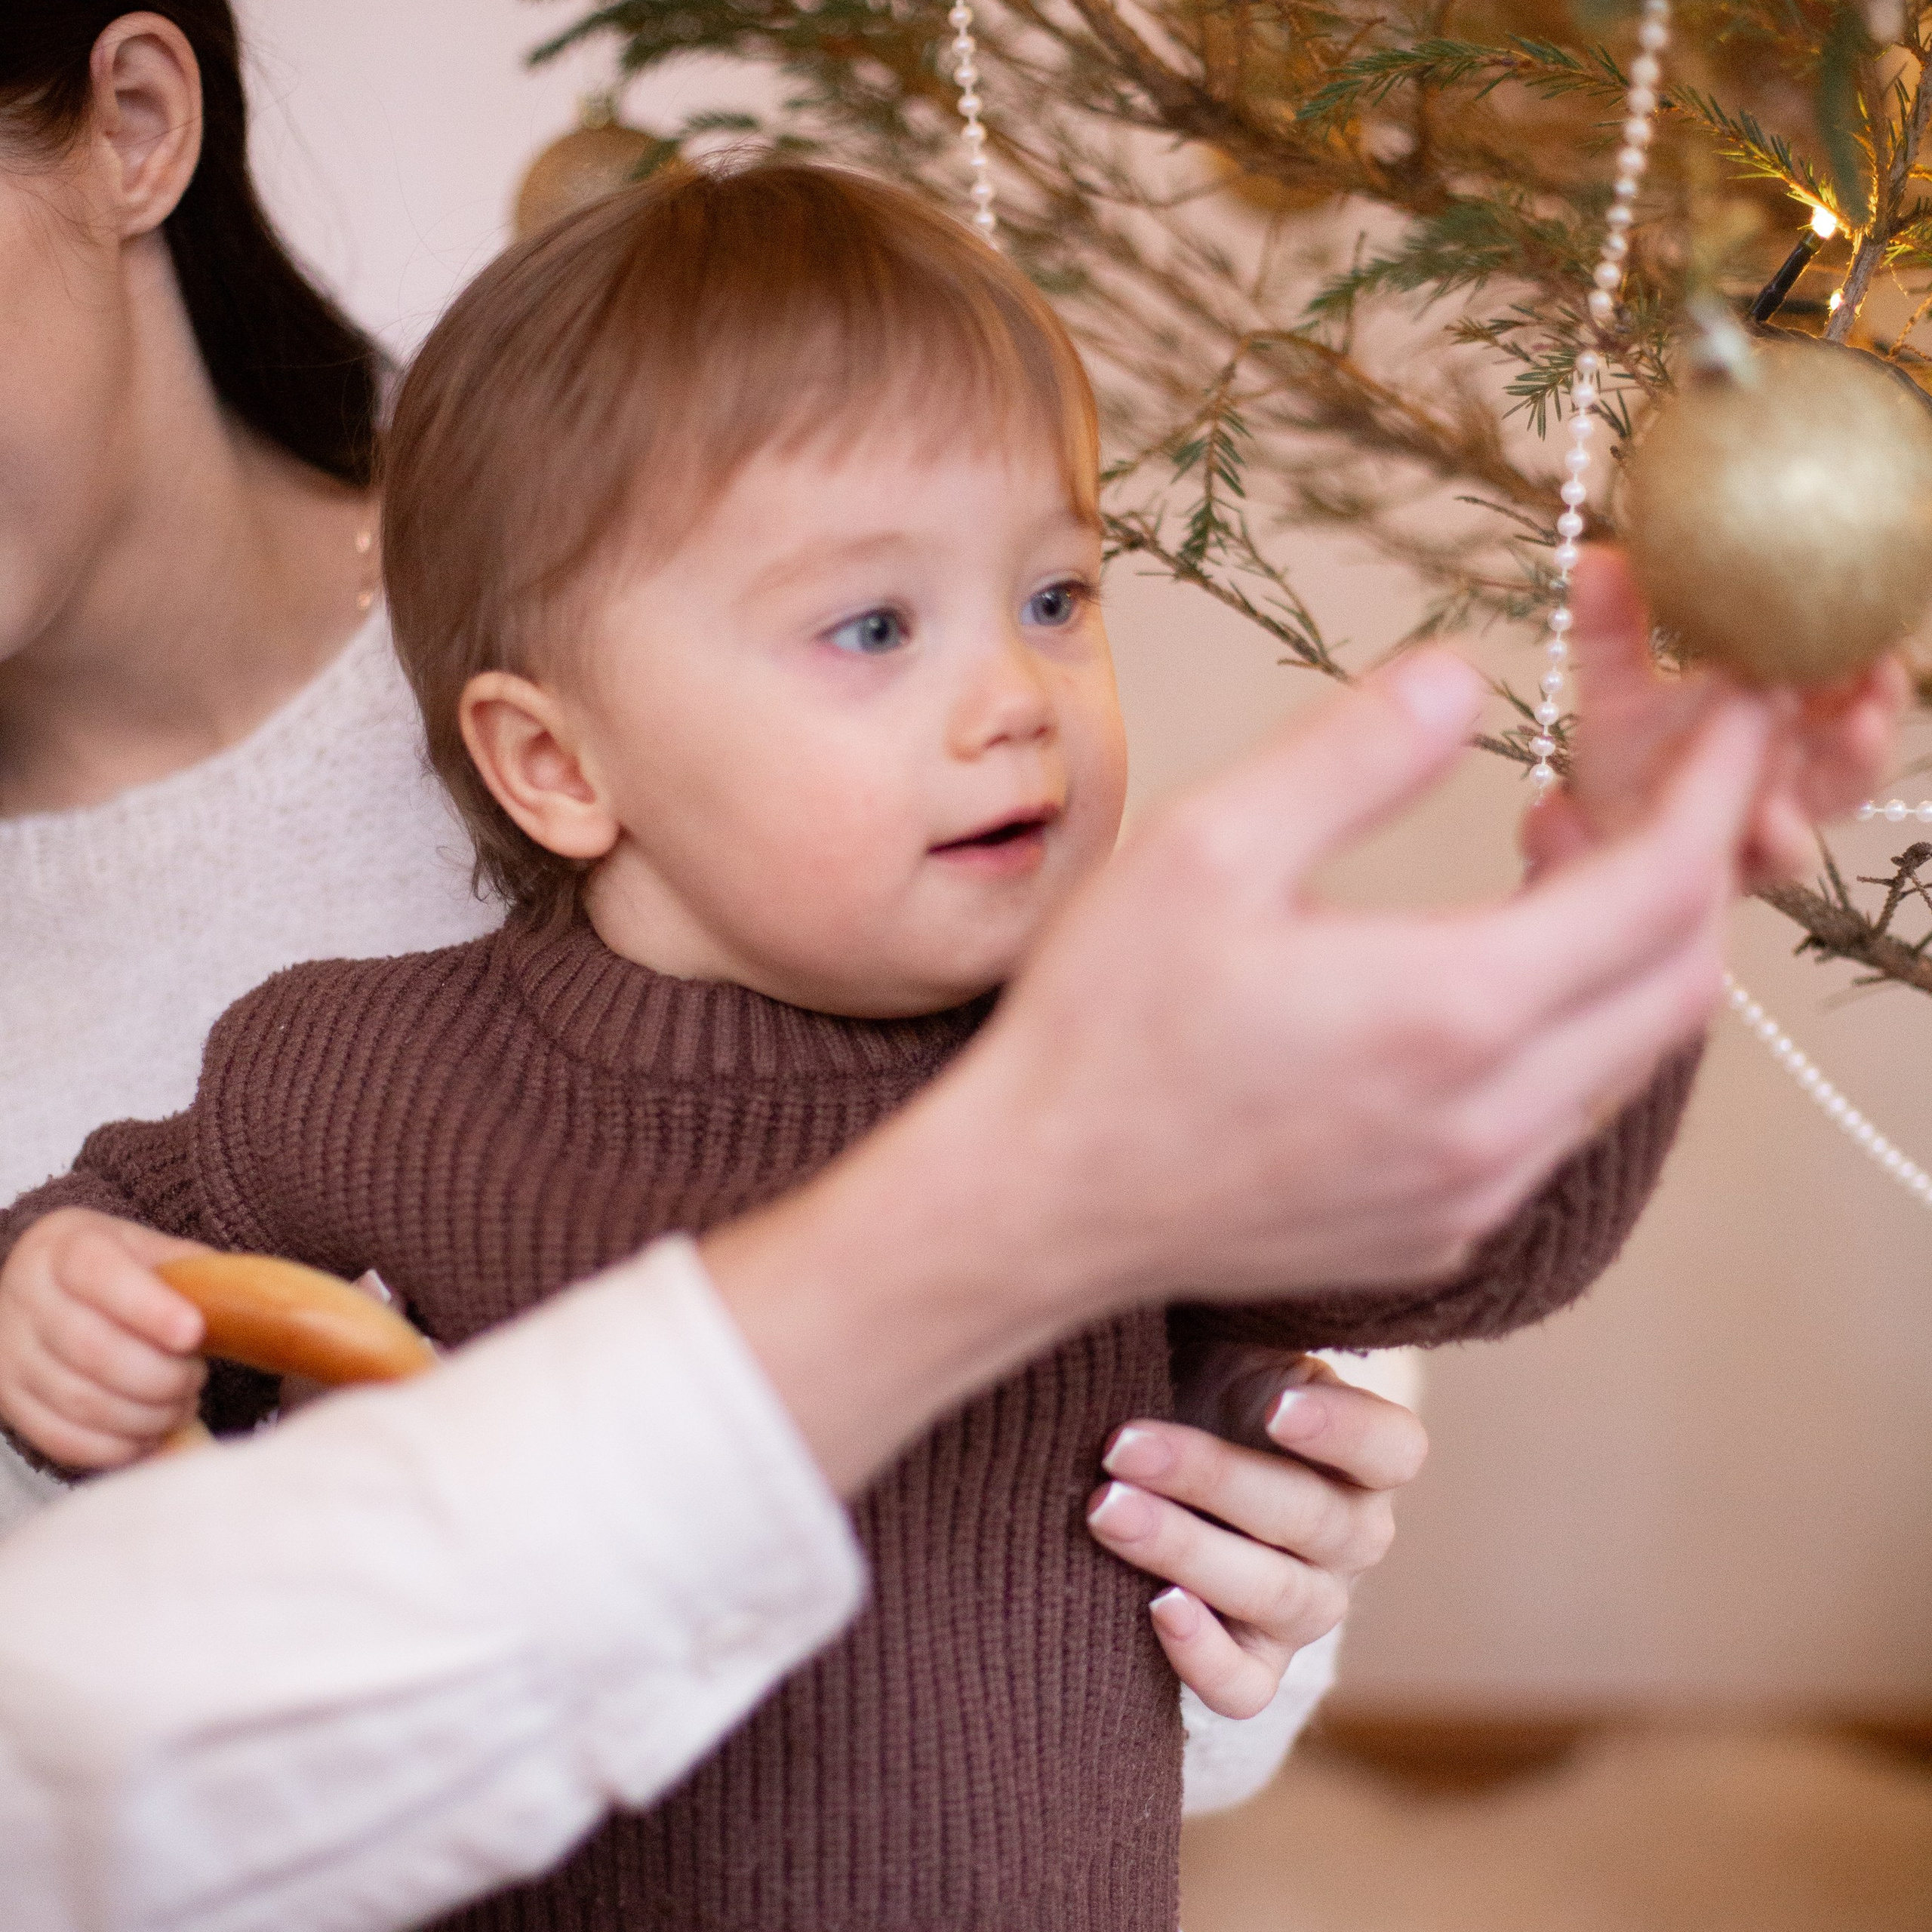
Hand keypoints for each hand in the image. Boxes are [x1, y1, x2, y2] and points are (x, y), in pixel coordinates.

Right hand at [0, 1209, 207, 1469]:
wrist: (46, 1288)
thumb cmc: (117, 1271)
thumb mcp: (151, 1251)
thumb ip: (193, 1272)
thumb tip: (247, 1306)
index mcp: (66, 1248)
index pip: (101, 1275)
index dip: (149, 1308)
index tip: (194, 1333)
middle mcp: (24, 1296)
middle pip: (92, 1348)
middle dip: (160, 1376)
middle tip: (196, 1380)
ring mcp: (8, 1352)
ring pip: (78, 1400)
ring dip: (144, 1415)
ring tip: (181, 1406)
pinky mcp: (6, 1400)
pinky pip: (59, 1437)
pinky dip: (113, 1447)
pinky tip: (148, 1435)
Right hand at [708, 649, 1769, 1493]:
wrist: (1039, 1205)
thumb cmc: (1101, 1030)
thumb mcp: (1206, 847)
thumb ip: (1354, 752)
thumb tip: (1464, 676)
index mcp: (1451, 1008)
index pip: (1663, 887)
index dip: (1714, 788)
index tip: (1730, 717)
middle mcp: (1493, 1117)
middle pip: (1679, 981)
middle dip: (1690, 866)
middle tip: (1640, 781)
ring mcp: (1474, 1190)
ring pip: (1626, 1057)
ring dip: (1623, 951)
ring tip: (1547, 857)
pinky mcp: (1441, 1232)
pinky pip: (1557, 1121)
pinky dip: (1566, 1032)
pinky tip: (1479, 981)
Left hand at [1085, 1351, 1425, 1716]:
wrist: (1143, 1463)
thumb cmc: (1193, 1383)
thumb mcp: (1228, 1343)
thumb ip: (1240, 1330)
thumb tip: (1198, 1271)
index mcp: (1362, 1454)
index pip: (1392, 1448)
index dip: (1343, 1430)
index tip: (1274, 1404)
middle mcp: (1351, 1534)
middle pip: (1309, 1520)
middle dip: (1208, 1477)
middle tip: (1120, 1445)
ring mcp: (1308, 1606)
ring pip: (1272, 1595)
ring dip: (1184, 1550)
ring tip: (1105, 1509)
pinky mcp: (1255, 1665)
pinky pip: (1245, 1687)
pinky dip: (1202, 1655)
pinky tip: (1152, 1605)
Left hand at [1523, 547, 1904, 888]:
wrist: (1588, 842)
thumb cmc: (1624, 763)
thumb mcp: (1615, 688)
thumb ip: (1611, 628)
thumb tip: (1598, 556)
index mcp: (1776, 714)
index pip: (1839, 675)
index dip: (1864, 646)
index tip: (1873, 609)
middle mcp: (1792, 764)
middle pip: (1860, 730)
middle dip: (1882, 700)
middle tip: (1882, 669)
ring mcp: (1778, 814)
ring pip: (1841, 791)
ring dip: (1858, 760)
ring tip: (1858, 729)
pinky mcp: (1748, 863)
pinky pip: (1781, 855)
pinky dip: (1785, 837)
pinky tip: (1774, 818)